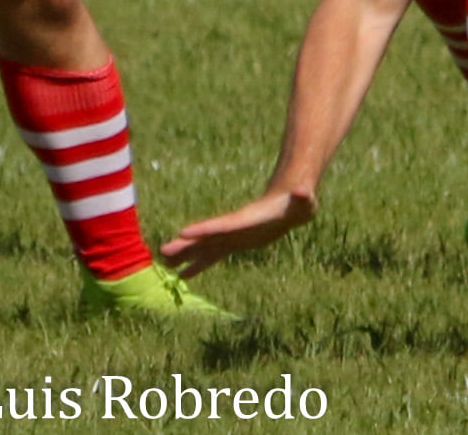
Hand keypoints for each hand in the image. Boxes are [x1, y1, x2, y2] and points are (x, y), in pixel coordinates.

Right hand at [161, 187, 317, 277]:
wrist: (293, 202)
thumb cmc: (299, 201)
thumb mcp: (304, 200)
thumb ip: (304, 195)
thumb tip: (304, 191)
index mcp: (248, 219)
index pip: (223, 225)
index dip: (205, 229)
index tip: (183, 232)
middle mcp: (235, 227)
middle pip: (206, 237)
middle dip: (185, 244)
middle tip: (162, 252)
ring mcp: (233, 236)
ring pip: (204, 247)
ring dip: (185, 256)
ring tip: (163, 264)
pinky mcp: (236, 243)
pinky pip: (212, 256)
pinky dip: (198, 265)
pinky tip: (183, 275)